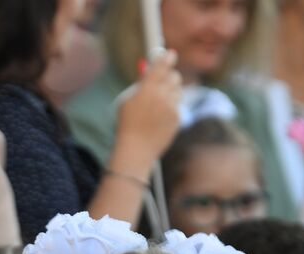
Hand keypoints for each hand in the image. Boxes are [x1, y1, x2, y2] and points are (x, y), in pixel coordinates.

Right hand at [111, 50, 182, 171]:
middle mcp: (162, 96)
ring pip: (177, 91)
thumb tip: (148, 72)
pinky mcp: (177, 118)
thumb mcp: (126, 101)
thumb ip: (139, 85)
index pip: (161, 66)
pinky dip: (171, 107)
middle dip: (170, 75)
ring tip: (158, 103)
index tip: (170, 54)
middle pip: (174, 76)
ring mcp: (172, 107)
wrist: (136, 149)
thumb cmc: (127, 125)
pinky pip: (177, 106)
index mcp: (147, 89)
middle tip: (164, 78)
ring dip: (170, 92)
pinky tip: (160, 117)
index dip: (166, 58)